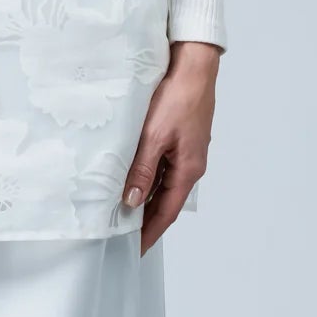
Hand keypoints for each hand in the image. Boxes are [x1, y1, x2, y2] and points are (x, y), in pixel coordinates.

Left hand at [123, 41, 219, 254]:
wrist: (194, 68)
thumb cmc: (178, 98)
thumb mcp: (153, 137)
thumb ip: (142, 170)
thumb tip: (132, 201)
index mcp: (188, 169)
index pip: (166, 212)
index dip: (150, 232)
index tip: (135, 249)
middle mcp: (190, 164)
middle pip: (165, 201)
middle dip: (146, 219)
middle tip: (123, 236)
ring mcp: (186, 151)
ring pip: (163, 183)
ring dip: (145, 198)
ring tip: (123, 212)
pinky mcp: (180, 138)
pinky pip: (163, 166)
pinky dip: (148, 177)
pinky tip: (133, 177)